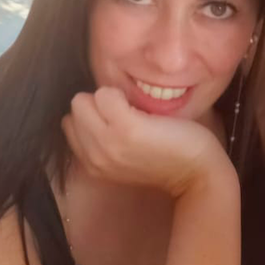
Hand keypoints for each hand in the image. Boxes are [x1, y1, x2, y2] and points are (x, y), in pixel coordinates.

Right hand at [62, 86, 233, 198]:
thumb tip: (93, 107)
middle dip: (97, 103)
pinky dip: (121, 93)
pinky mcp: (126, 128)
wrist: (195, 172)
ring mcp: (108, 143)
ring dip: (108, 97)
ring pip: (84, 99)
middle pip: (75, 108)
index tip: (114, 119)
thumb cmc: (165, 157)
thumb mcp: (124, 156)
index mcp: (92, 165)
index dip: (93, 114)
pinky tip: (141, 108)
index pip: (70, 123)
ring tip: (133, 110)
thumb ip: (103, 139)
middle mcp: (94, 157)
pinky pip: (105, 93)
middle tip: (125, 112)